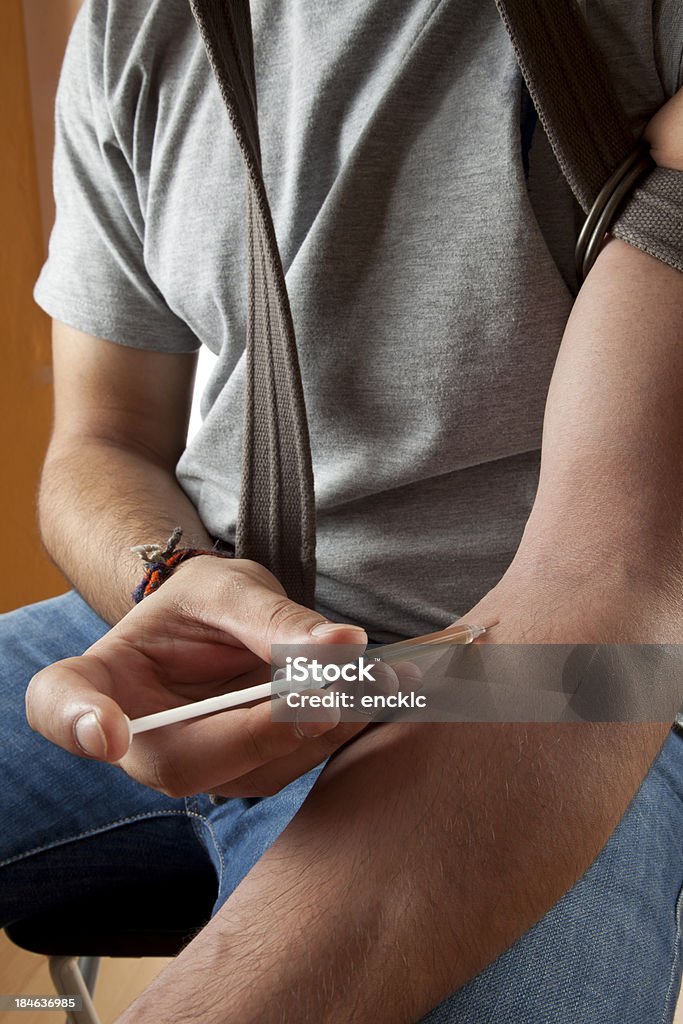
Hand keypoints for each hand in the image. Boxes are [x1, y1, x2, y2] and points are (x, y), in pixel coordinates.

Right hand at [26, 557, 406, 797]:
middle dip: (268, 728)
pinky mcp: (252, 772)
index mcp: (99, 681)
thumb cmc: (205, 601)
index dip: (80, 721)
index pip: (63, 706)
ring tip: (391, 679)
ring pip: (257, 769)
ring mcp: (198, 766)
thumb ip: (273, 619)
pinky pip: (297, 762)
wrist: (218, 626)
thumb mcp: (228, 588)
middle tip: (335, 691)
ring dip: (329, 727)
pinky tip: (394, 691)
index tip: (108, 731)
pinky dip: (348, 727)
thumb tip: (347, 646)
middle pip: (187, 761)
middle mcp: (138, 741)